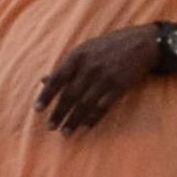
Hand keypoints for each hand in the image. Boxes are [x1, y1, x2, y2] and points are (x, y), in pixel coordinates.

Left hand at [34, 26, 163, 133]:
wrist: (139, 44)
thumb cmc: (106, 47)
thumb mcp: (83, 50)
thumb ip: (65, 67)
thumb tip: (43, 80)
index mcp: (77, 57)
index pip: (57, 79)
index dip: (46, 96)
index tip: (37, 110)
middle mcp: (89, 68)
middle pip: (70, 95)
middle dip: (59, 113)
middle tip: (50, 127)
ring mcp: (105, 78)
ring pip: (85, 104)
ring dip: (74, 120)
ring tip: (65, 132)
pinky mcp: (119, 87)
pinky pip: (103, 107)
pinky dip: (93, 118)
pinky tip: (85, 127)